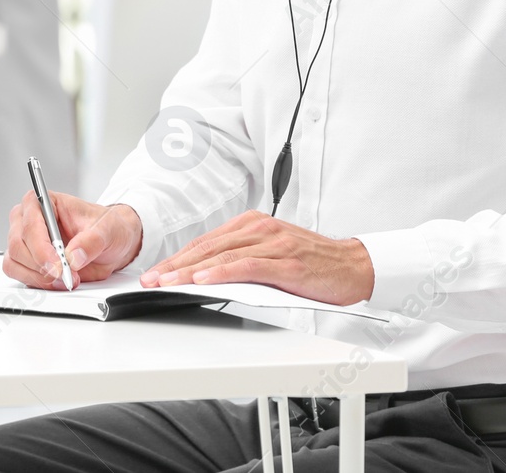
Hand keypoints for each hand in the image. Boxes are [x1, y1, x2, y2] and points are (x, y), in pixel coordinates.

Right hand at [3, 192, 142, 289]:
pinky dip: (36, 283)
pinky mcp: (27, 261)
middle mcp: (28, 219)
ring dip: (38, 276)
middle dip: (41, 265)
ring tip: (65, 279)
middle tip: (65, 275)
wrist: (111, 245)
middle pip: (18, 245)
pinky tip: (56, 281)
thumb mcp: (107, 230)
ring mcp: (26, 241)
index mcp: (44, 202)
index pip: (31, 223)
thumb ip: (91, 241)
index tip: (58, 264)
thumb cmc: (106, 228)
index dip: (41, 247)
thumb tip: (74, 256)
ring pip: (14, 262)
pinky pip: (19, 274)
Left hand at [140, 210, 374, 305]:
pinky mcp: (287, 262)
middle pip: (208, 247)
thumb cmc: (313, 263)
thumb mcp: (272, 254)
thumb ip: (242, 258)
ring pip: (222, 256)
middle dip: (175, 265)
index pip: (206, 242)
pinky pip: (247, 266)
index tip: (156, 271)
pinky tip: (203, 280)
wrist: (354, 266)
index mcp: (253, 224)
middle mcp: (260, 228)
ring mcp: (274, 244)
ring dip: (191, 270)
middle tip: (151, 278)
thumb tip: (205, 274)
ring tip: (167, 281)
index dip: (178, 257)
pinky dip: (222, 273)